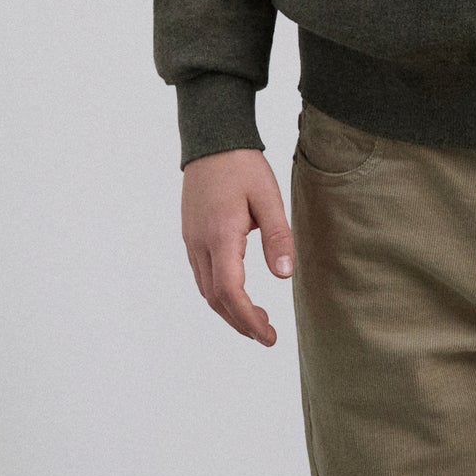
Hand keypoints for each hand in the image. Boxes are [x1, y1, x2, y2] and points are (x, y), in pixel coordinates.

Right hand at [182, 148, 294, 345]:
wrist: (211, 140)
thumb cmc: (242, 165)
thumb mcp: (268, 197)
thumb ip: (277, 236)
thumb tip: (284, 276)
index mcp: (220, 236)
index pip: (230, 292)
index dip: (248, 320)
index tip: (268, 336)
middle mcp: (199, 243)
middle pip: (214, 299)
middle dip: (239, 322)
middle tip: (266, 335)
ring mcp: (191, 240)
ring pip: (205, 289)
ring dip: (229, 310)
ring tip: (257, 318)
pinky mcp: (191, 235)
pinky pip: (202, 275)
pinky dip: (220, 293)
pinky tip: (239, 293)